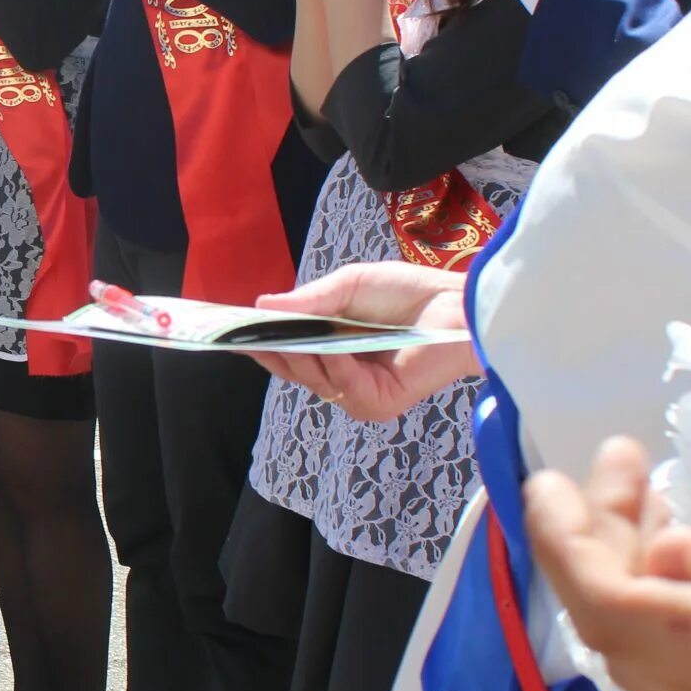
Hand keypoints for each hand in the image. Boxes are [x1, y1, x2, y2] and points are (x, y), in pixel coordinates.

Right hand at [241, 261, 477, 421]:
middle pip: (296, 371)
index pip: (291, 354)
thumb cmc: (409, 292)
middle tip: (245, 335)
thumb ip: (310, 301)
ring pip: (315, 382)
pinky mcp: (382, 403)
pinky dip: (338, 370)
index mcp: (335, 348)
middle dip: (271, 353)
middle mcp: (345, 374)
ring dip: (302, 360)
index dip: (262, 344)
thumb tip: (261, 306)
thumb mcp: (349, 286)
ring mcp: (362, 393)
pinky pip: (346, 390)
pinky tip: (335, 353)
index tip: (231, 333)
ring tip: (287, 338)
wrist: (458, 305)